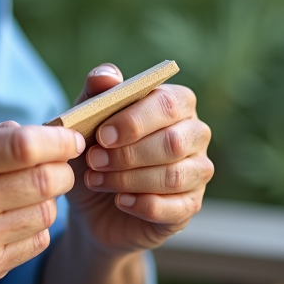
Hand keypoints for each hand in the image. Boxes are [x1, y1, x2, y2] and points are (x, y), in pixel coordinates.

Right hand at [0, 121, 85, 283]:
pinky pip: (35, 243)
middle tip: (58, 167)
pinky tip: (15, 220)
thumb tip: (40, 132)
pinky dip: (36, 227)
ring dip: (48, 200)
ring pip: (45, 213)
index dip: (58, 141)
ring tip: (29, 194)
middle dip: (62, 170)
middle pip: (44, 181)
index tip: (72, 139)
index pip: (23, 145)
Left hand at [66, 64, 212, 255]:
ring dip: (129, 179)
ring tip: (96, 180)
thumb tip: (109, 76)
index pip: (167, 104)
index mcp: (174, 103)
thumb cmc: (95, 150)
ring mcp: (197, 170)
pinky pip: (177, 207)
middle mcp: (193, 133)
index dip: (135, 121)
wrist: (91, 202)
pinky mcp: (191, 204)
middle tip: (94, 160)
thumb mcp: (86, 120)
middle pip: (174, 142)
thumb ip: (95, 93)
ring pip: (175, 176)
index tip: (102, 135)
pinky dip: (143, 205)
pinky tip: (120, 200)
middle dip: (128, 154)